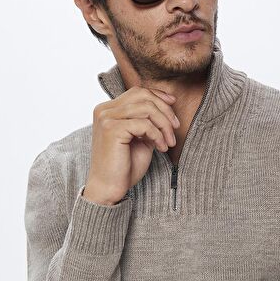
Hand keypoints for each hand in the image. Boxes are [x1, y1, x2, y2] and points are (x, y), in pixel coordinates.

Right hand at [83, 86, 179, 204]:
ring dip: (164, 125)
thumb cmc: (124, 167)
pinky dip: (157, 135)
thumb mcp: (141, 138)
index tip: (173, 104)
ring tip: (169, 142)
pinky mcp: (111, 129)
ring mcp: (106, 118)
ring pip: (146, 108)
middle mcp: (104, 110)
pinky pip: (144, 124)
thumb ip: (148, 121)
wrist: (109, 188)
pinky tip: (160, 148)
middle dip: (164, 110)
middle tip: (175, 127)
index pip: (137, 92)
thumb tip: (167, 105)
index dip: (158, 95)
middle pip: (143, 96)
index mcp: (108, 110)